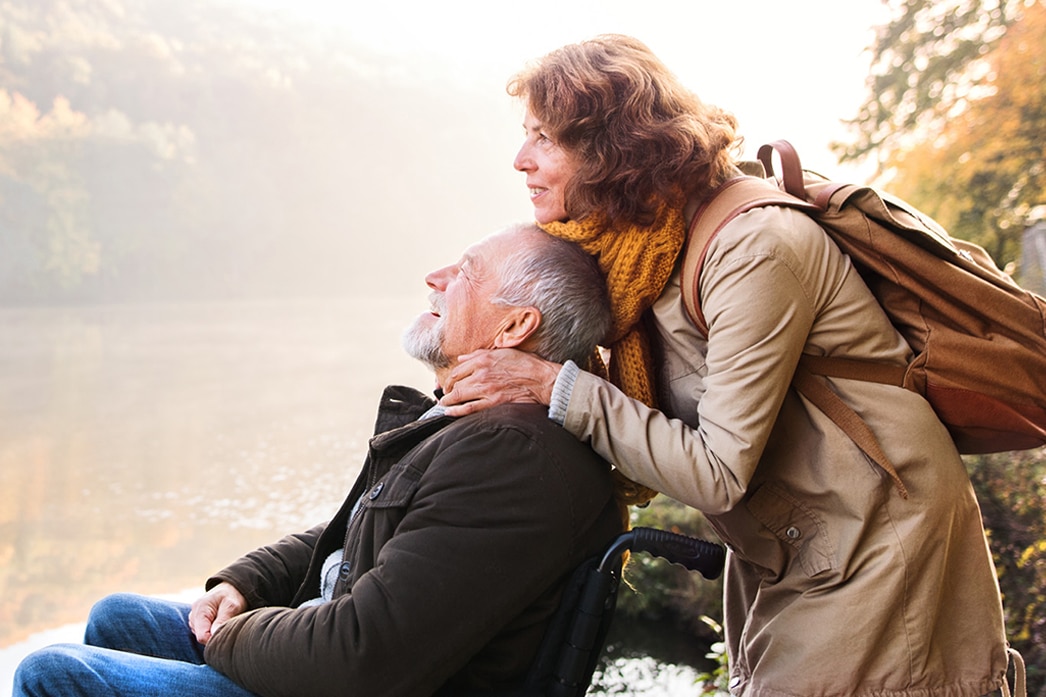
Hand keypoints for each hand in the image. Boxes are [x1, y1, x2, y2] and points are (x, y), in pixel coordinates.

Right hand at [188, 582, 247, 644]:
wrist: (230, 587)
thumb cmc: (232, 595)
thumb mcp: (231, 606)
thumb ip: (222, 621)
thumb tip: (213, 637)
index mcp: (200, 609)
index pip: (202, 636)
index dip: (214, 639)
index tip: (226, 634)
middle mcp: (193, 614)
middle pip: (202, 637)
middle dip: (214, 635)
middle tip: (227, 623)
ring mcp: (194, 618)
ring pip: (202, 635)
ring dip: (213, 632)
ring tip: (223, 620)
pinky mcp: (197, 621)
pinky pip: (203, 632)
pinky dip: (211, 630)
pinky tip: (218, 621)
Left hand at [440, 348, 560, 416]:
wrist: (542, 379)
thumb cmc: (526, 364)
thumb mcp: (502, 352)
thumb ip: (479, 354)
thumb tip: (462, 358)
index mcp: (483, 360)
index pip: (458, 369)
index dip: (450, 377)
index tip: (449, 382)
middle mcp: (481, 373)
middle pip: (455, 382)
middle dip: (447, 389)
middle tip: (445, 394)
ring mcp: (486, 389)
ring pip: (459, 395)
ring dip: (448, 401)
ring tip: (444, 404)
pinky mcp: (493, 402)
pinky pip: (469, 408)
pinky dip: (456, 411)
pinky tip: (449, 412)